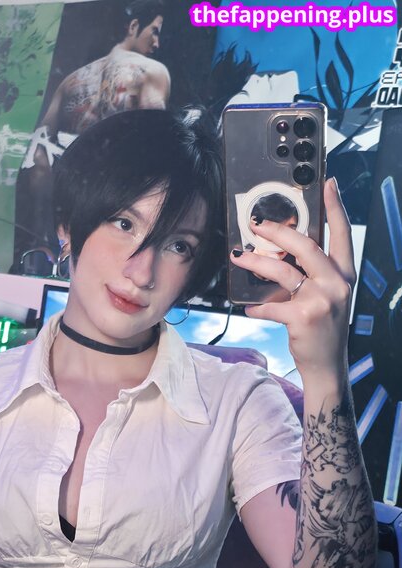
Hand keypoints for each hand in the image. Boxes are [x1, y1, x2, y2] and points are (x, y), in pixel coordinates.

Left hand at [230, 178, 355, 382]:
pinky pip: (272, 306)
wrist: (327, 366)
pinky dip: (257, 307)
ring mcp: (320, 301)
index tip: (328, 184)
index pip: (342, 234)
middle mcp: (336, 284)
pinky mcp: (302, 318)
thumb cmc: (324, 330)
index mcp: (344, 275)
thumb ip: (316, 275)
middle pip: (306, 246)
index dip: (335, 207)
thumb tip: (286, 253)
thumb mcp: (329, 297)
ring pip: (283, 271)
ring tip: (239, 257)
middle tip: (257, 224)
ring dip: (257, 262)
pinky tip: (248, 308)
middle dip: (278, 232)